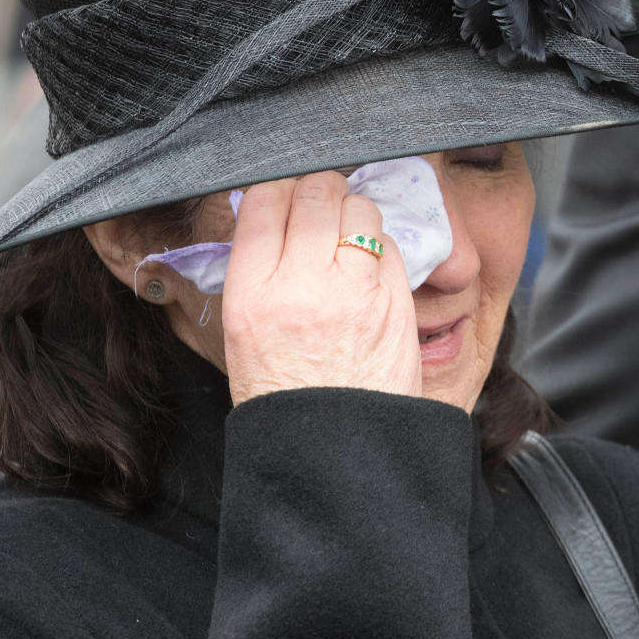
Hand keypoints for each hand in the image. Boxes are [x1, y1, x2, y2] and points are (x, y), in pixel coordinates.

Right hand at [222, 172, 421, 405]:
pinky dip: (381, 247)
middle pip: (317, 194)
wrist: (330, 449)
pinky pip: (391, 246)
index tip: (285, 196)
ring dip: (354, 213)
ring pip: (360, 210)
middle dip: (320, 190)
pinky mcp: (395, 303)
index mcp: (253, 293)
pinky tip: (369, 268)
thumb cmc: (284, 391)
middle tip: (322, 203)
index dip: (278, 189)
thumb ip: (257, 270)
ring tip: (347, 235)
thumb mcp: (243, 330)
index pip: (265, 202)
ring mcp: (354, 292)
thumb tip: (272, 215)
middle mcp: (303, 286)